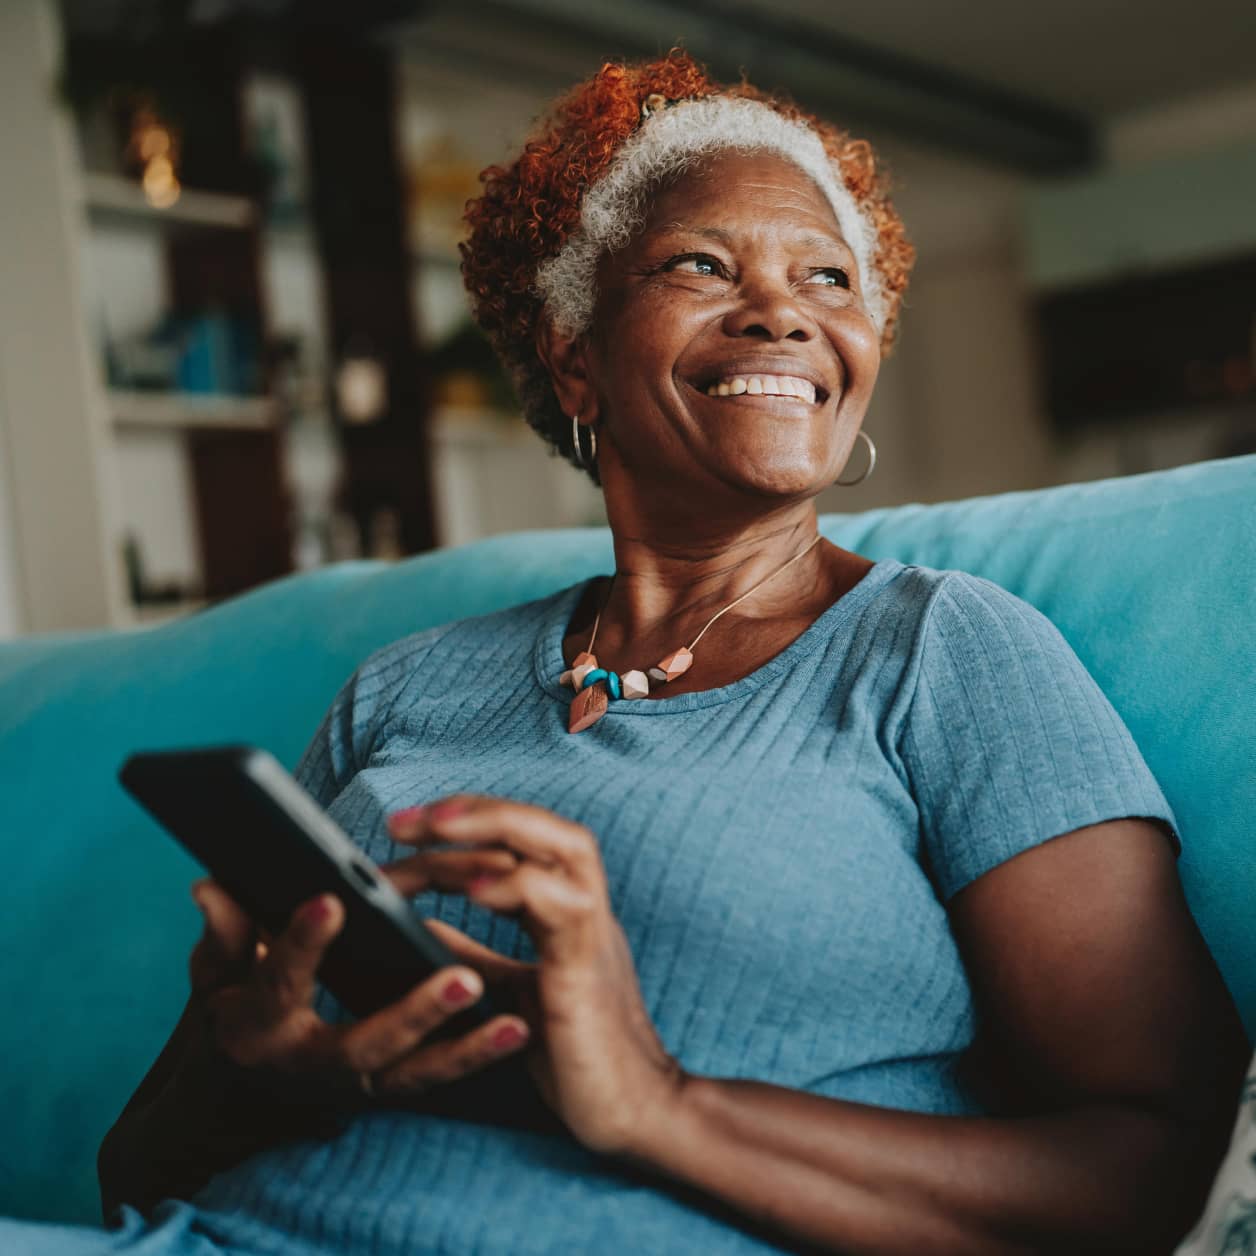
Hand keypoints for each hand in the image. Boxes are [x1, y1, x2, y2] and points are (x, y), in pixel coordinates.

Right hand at [185, 879, 530, 1113]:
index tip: (331, 901)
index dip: (301, 944)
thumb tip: (210, 887)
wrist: (243, 1089)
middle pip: (364, 1045)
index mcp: (261, 1027)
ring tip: (510, 1023)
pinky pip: (433, 1078)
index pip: (280, 984)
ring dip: (464, 1049)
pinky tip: (518, 1029)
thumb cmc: (237, 1009)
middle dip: (414, 1014)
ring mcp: (355, 1082)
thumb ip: (223, 935)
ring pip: (412, 1072)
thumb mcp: (217, 976)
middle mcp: (311, 1064)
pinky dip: (475, 1058)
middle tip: (464, 979)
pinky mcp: (386, 1088)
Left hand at [385, 796, 683, 1154]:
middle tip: (405, 819)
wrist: (634, 1111)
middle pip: (543, 826)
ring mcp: (593, 932)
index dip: (463, 826)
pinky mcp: (589, 969)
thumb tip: (418, 925)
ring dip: (498, 827)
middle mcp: (584, 908)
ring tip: (437, 827)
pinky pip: (563, 908)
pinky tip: (474, 890)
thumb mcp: (508, 990)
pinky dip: (519, 887)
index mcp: (565, 911)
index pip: (519, 842)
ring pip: (564, 846)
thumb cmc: (575, 1053)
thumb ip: (471, 954)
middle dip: (475, 810)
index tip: (403, 828)